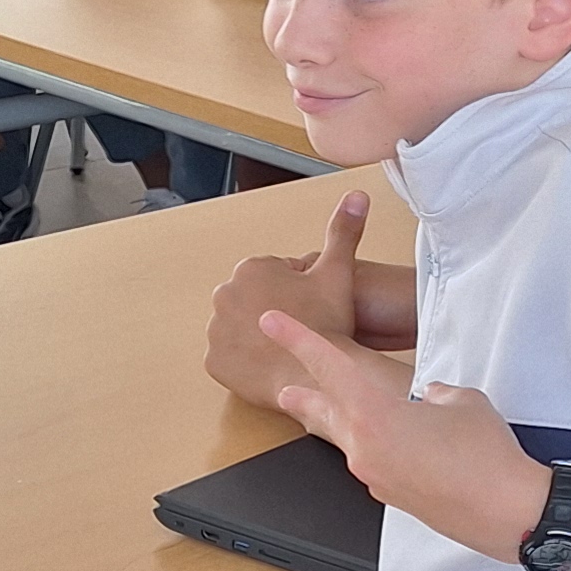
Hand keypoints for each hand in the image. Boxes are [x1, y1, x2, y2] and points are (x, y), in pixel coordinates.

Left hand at [205, 190, 414, 406]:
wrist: (314, 374)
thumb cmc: (325, 325)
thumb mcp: (338, 272)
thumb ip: (344, 231)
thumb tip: (357, 196)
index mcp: (251, 269)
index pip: (275, 278)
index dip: (298, 293)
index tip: (310, 308)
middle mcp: (225, 294)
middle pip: (256, 302)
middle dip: (274, 311)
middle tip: (302, 327)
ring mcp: (216, 329)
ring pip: (243, 329)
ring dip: (259, 336)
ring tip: (286, 347)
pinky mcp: (214, 360)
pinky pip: (231, 357)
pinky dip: (246, 361)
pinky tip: (270, 363)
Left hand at [261, 309, 550, 560]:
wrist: (505, 511)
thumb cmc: (485, 454)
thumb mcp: (461, 400)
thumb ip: (434, 393)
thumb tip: (428, 398)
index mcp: (374, 415)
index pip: (326, 366)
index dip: (296, 338)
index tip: (271, 322)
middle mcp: (364, 448)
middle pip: (323, 413)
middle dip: (303, 398)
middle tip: (283, 391)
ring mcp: (374, 476)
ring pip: (347, 440)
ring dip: (339, 423)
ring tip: (323, 417)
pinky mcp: (392, 495)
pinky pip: (374, 462)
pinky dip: (378, 447)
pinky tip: (402, 443)